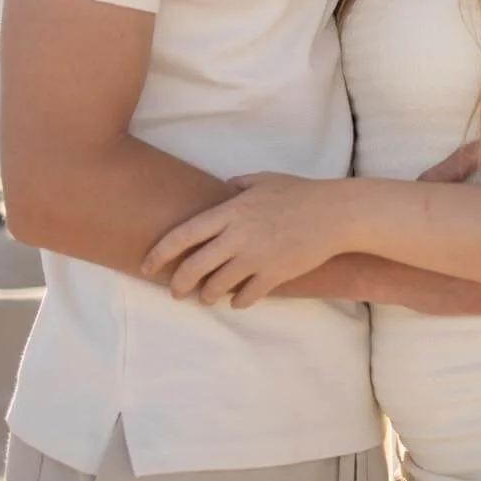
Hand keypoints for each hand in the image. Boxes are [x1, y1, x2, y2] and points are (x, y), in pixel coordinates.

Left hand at [143, 173, 349, 308]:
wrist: (334, 214)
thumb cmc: (298, 192)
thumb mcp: (262, 179)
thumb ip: (236, 185)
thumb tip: (219, 192)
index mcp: (230, 211)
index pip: (183, 235)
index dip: (159, 253)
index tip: (146, 266)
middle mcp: (237, 236)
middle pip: (194, 267)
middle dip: (178, 284)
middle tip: (175, 291)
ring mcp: (256, 258)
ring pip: (217, 287)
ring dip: (207, 296)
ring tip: (205, 297)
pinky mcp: (274, 275)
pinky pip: (246, 296)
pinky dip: (237, 301)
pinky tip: (236, 300)